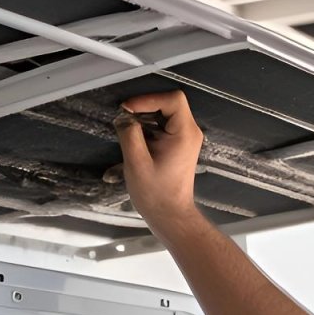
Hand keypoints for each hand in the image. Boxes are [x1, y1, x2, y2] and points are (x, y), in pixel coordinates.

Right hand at [113, 89, 203, 236]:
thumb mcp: (136, 163)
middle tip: (125, 120)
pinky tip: (137, 142)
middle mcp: (189, 133)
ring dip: (144, 119)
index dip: (148, 99)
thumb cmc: (157, 196)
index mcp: (185, 134)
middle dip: (144, 109)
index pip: (172, 99)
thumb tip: (123, 117)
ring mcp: (185, 139)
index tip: (128, 109)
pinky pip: (163, 126)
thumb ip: (129, 134)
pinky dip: (148, 129)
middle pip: (168, 103)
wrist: (170, 215)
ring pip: (164, 114)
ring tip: (130, 133)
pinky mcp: (179, 145)